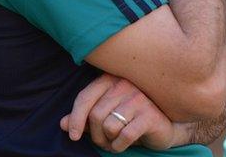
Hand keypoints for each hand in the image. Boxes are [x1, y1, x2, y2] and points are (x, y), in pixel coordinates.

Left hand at [60, 73, 175, 152]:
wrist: (163, 127)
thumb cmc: (130, 120)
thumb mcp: (105, 118)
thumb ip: (84, 118)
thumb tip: (63, 124)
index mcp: (111, 80)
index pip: (85, 97)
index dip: (76, 118)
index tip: (74, 136)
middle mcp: (125, 84)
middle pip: (95, 115)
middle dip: (96, 135)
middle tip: (104, 141)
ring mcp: (139, 98)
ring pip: (109, 125)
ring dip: (108, 141)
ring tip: (115, 141)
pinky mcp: (150, 114)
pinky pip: (124, 135)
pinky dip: (120, 146)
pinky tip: (124, 144)